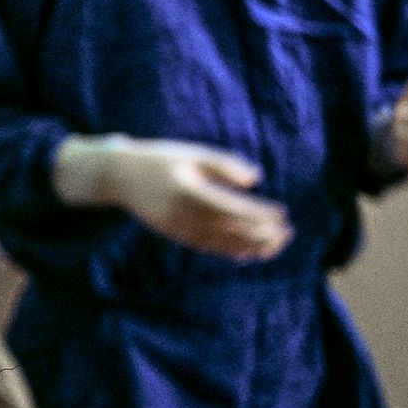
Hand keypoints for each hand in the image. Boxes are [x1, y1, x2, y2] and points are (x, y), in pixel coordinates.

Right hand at [56, 135, 292, 261]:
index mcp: (189, 191)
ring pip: (220, 244)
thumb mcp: (192, 153)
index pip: (232, 208)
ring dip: (250, 247)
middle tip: (287, 233)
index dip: (259, 214)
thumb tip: (255, 180)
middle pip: (229, 231)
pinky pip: (206, 247)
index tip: (282, 214)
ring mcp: (177, 228)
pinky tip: (248, 253)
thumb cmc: (160, 160)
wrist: (120, 177)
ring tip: (275, 246)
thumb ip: (224, 165)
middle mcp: (183, 214)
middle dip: (261, 234)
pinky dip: (229, 251)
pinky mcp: (175, 234)